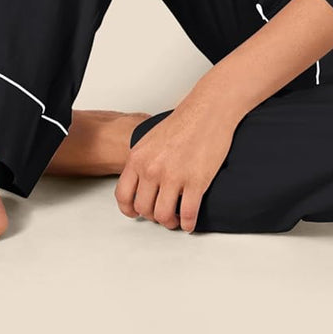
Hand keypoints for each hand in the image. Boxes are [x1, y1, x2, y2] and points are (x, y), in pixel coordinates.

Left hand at [114, 95, 238, 231]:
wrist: (209, 110)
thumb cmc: (184, 121)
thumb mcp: (151, 139)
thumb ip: (143, 161)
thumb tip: (142, 183)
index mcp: (138, 158)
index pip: (123, 195)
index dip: (129, 209)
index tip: (136, 213)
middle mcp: (152, 169)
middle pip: (144, 208)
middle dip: (153, 215)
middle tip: (163, 213)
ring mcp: (173, 176)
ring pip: (163, 216)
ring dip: (170, 222)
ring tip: (176, 219)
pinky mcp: (196, 182)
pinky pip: (187, 214)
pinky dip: (188, 224)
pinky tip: (190, 222)